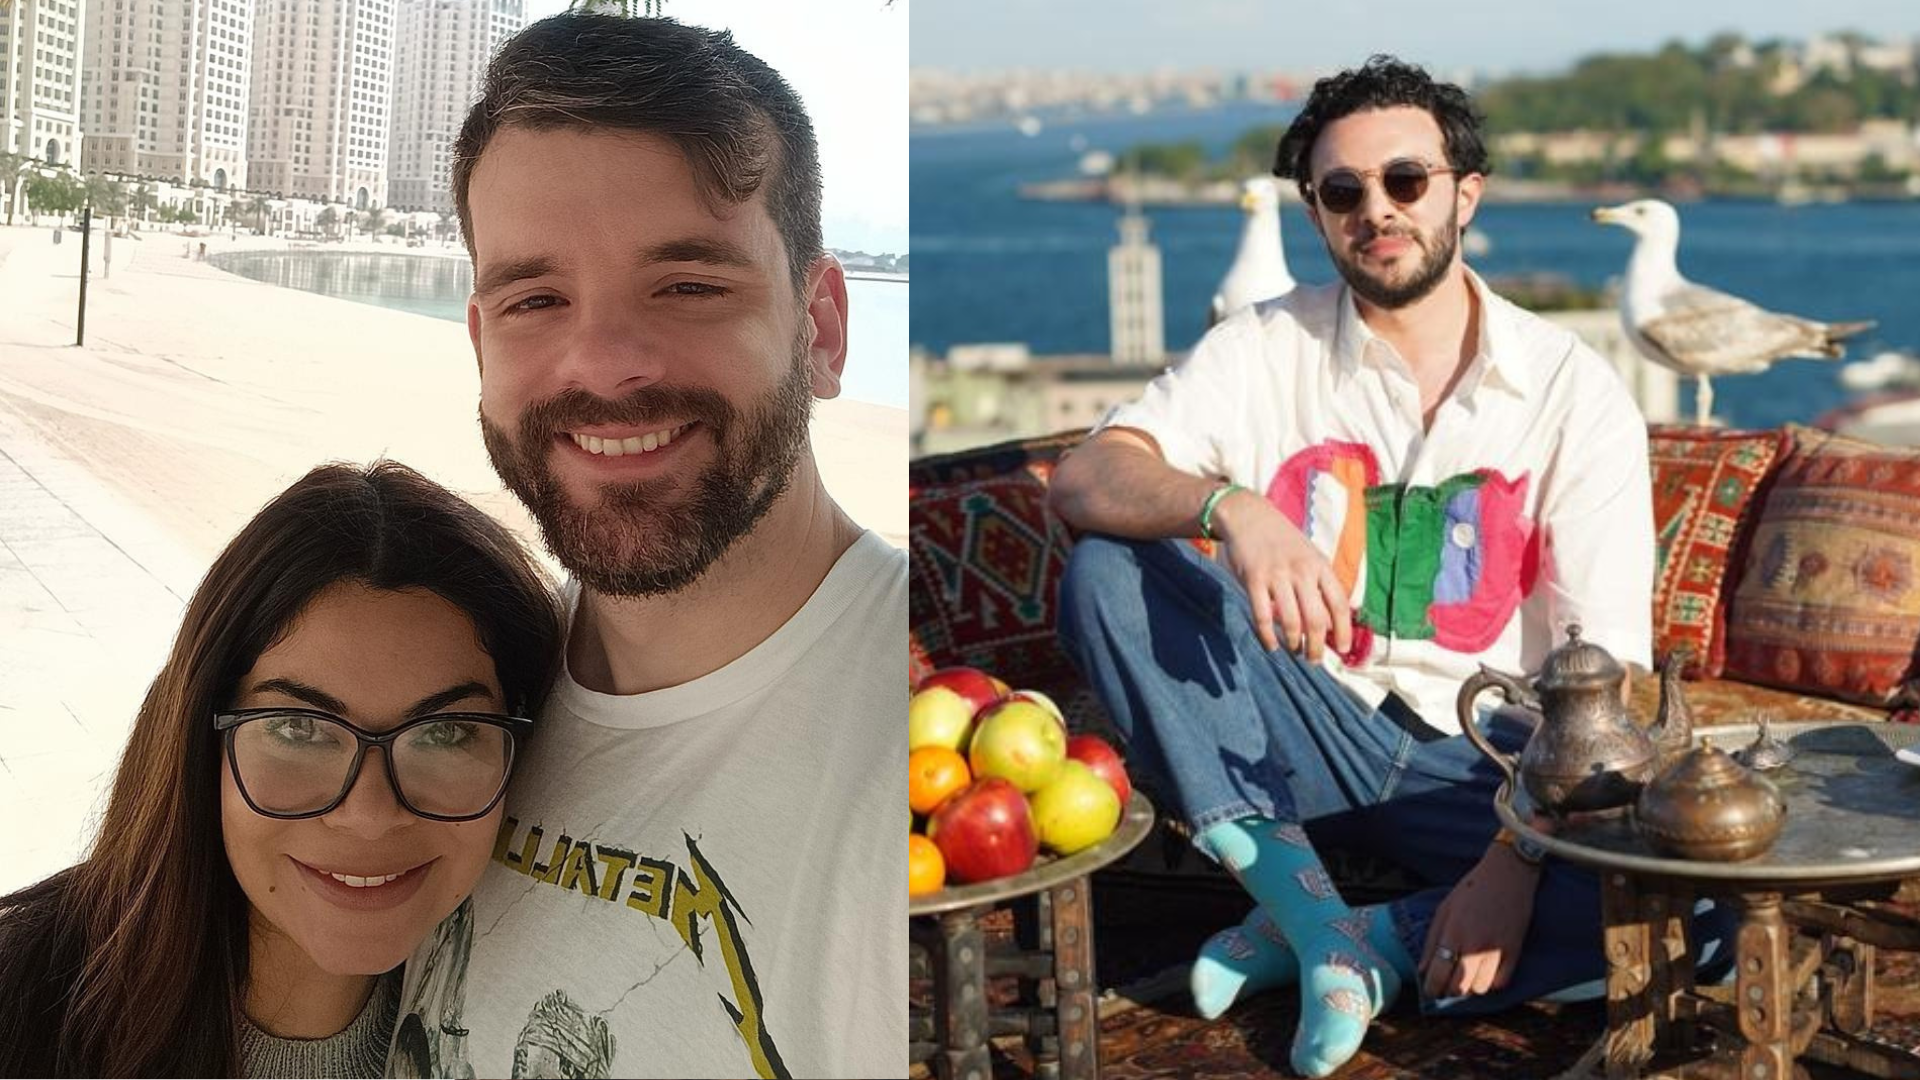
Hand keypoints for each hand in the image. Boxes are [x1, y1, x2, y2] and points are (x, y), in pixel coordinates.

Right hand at [1211, 489, 1352, 660]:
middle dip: (1317, 646)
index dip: (1344, 631)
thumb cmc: (1282, 541)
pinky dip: (1268, 637)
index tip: (1343, 649)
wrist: (1249, 516)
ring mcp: (1277, 575)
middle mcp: (1302, 571)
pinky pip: (1263, 617)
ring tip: (1295, 651)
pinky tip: (1271, 646)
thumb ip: (1320, 586)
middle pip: (1317, 619)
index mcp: (1320, 566)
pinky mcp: (1253, 580)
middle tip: (1314, 660)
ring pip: (1291, 622)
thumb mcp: (1309, 556)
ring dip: (1294, 644)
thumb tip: (1332, 624)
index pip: (1340, 604)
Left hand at [1418, 842, 1539, 998]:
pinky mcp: (1515, 951)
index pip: (1438, 973)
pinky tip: (1485, 972)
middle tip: (1446, 986)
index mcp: (1453, 932)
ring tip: (1466, 976)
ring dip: (1470, 987)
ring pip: (1480, 988)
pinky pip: (1502, 982)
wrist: (1508, 874)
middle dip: (1448, 990)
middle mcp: (1475, 944)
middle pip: (1458, 986)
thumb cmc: (1473, 889)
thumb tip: (1422, 968)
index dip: (1431, 988)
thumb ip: (1431, 940)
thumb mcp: (1444, 909)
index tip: (1430, 990)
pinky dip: (1491, 982)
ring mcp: (1497, 949)